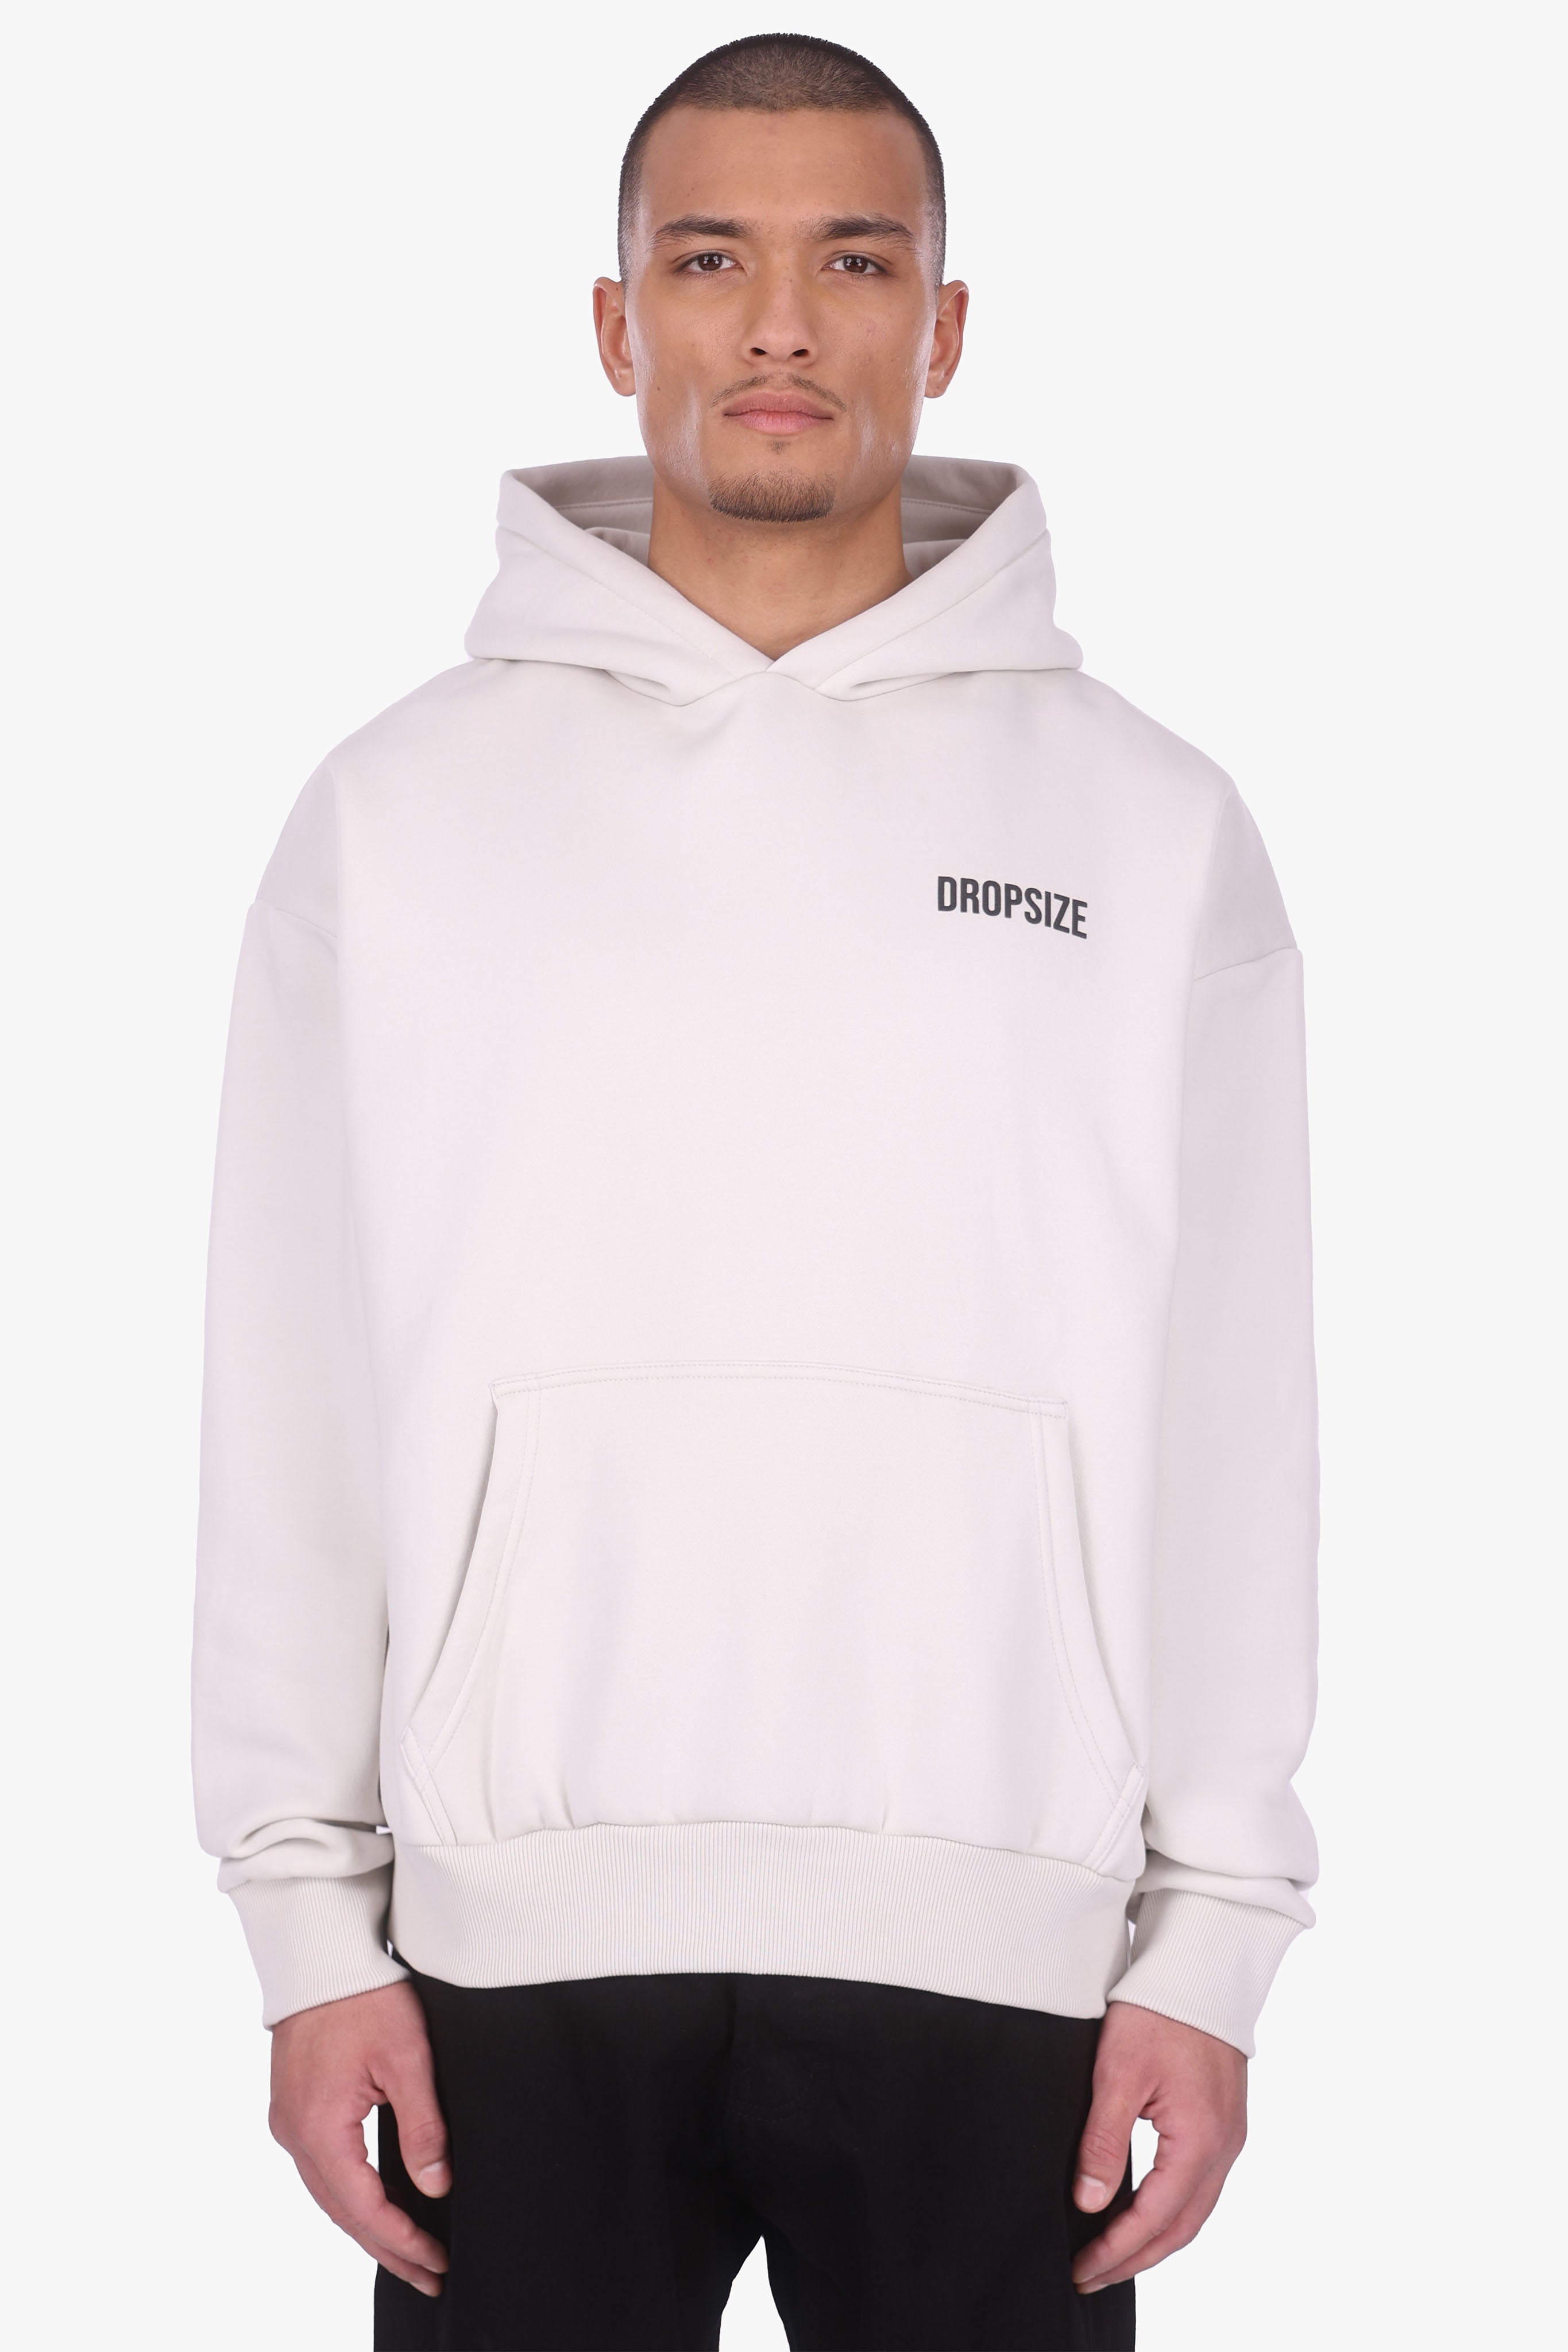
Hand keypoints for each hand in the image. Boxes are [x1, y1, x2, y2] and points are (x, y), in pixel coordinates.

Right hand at [269, 1980, 450, 2296]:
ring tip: (410, 2254)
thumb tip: (436, 2185)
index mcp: (319, 2127)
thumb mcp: (408, 2057)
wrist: (322, 1953)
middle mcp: (294, 2133)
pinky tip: (375, 2208)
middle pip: (342, 2211)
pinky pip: (322, 2170)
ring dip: (368, 2226)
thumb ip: (422, 2125)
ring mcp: (289, 2121)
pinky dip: (350, 2197)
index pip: (363, 2206)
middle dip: (388, 2248)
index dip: (402, 2240)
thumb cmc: (366, 1995)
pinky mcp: (294, 2107)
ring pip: (329, 2194)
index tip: (437, 2262)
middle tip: (431, 2276)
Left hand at [1072, 2000, 1246, 2293]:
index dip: (1117, 2249)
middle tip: (1091, 2275)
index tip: (1082, 2268)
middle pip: (1182, 2227)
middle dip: (1136, 2258)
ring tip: (1112, 2256)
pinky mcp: (1225, 2123)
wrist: (1199, 1969)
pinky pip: (1201, 2186)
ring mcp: (1230, 2137)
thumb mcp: (1118, 2075)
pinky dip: (1172, 2212)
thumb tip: (1089, 2202)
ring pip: (1195, 2211)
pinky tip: (1145, 2214)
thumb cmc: (1157, 2012)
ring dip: (1155, 2240)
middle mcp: (1225, 2147)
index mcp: (1201, 2140)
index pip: (1155, 2217)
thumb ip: (1104, 2143)